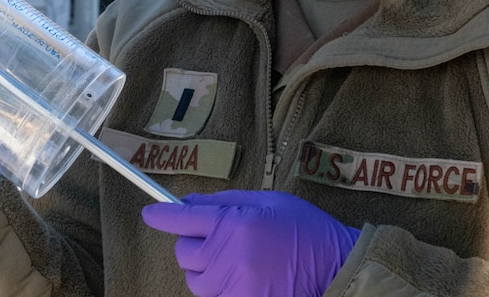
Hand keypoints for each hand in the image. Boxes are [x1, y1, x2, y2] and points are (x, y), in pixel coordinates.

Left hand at [142, 191, 360, 296]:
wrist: (337, 265)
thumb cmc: (303, 228)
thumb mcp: (265, 201)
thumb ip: (223, 201)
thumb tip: (188, 203)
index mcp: (235, 222)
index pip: (183, 218)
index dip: (162, 216)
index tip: (150, 214)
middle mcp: (230, 255)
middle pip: (185, 253)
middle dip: (193, 244)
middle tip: (216, 239)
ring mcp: (236, 285)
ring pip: (196, 280)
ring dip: (206, 271)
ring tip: (234, 261)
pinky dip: (221, 288)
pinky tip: (244, 278)